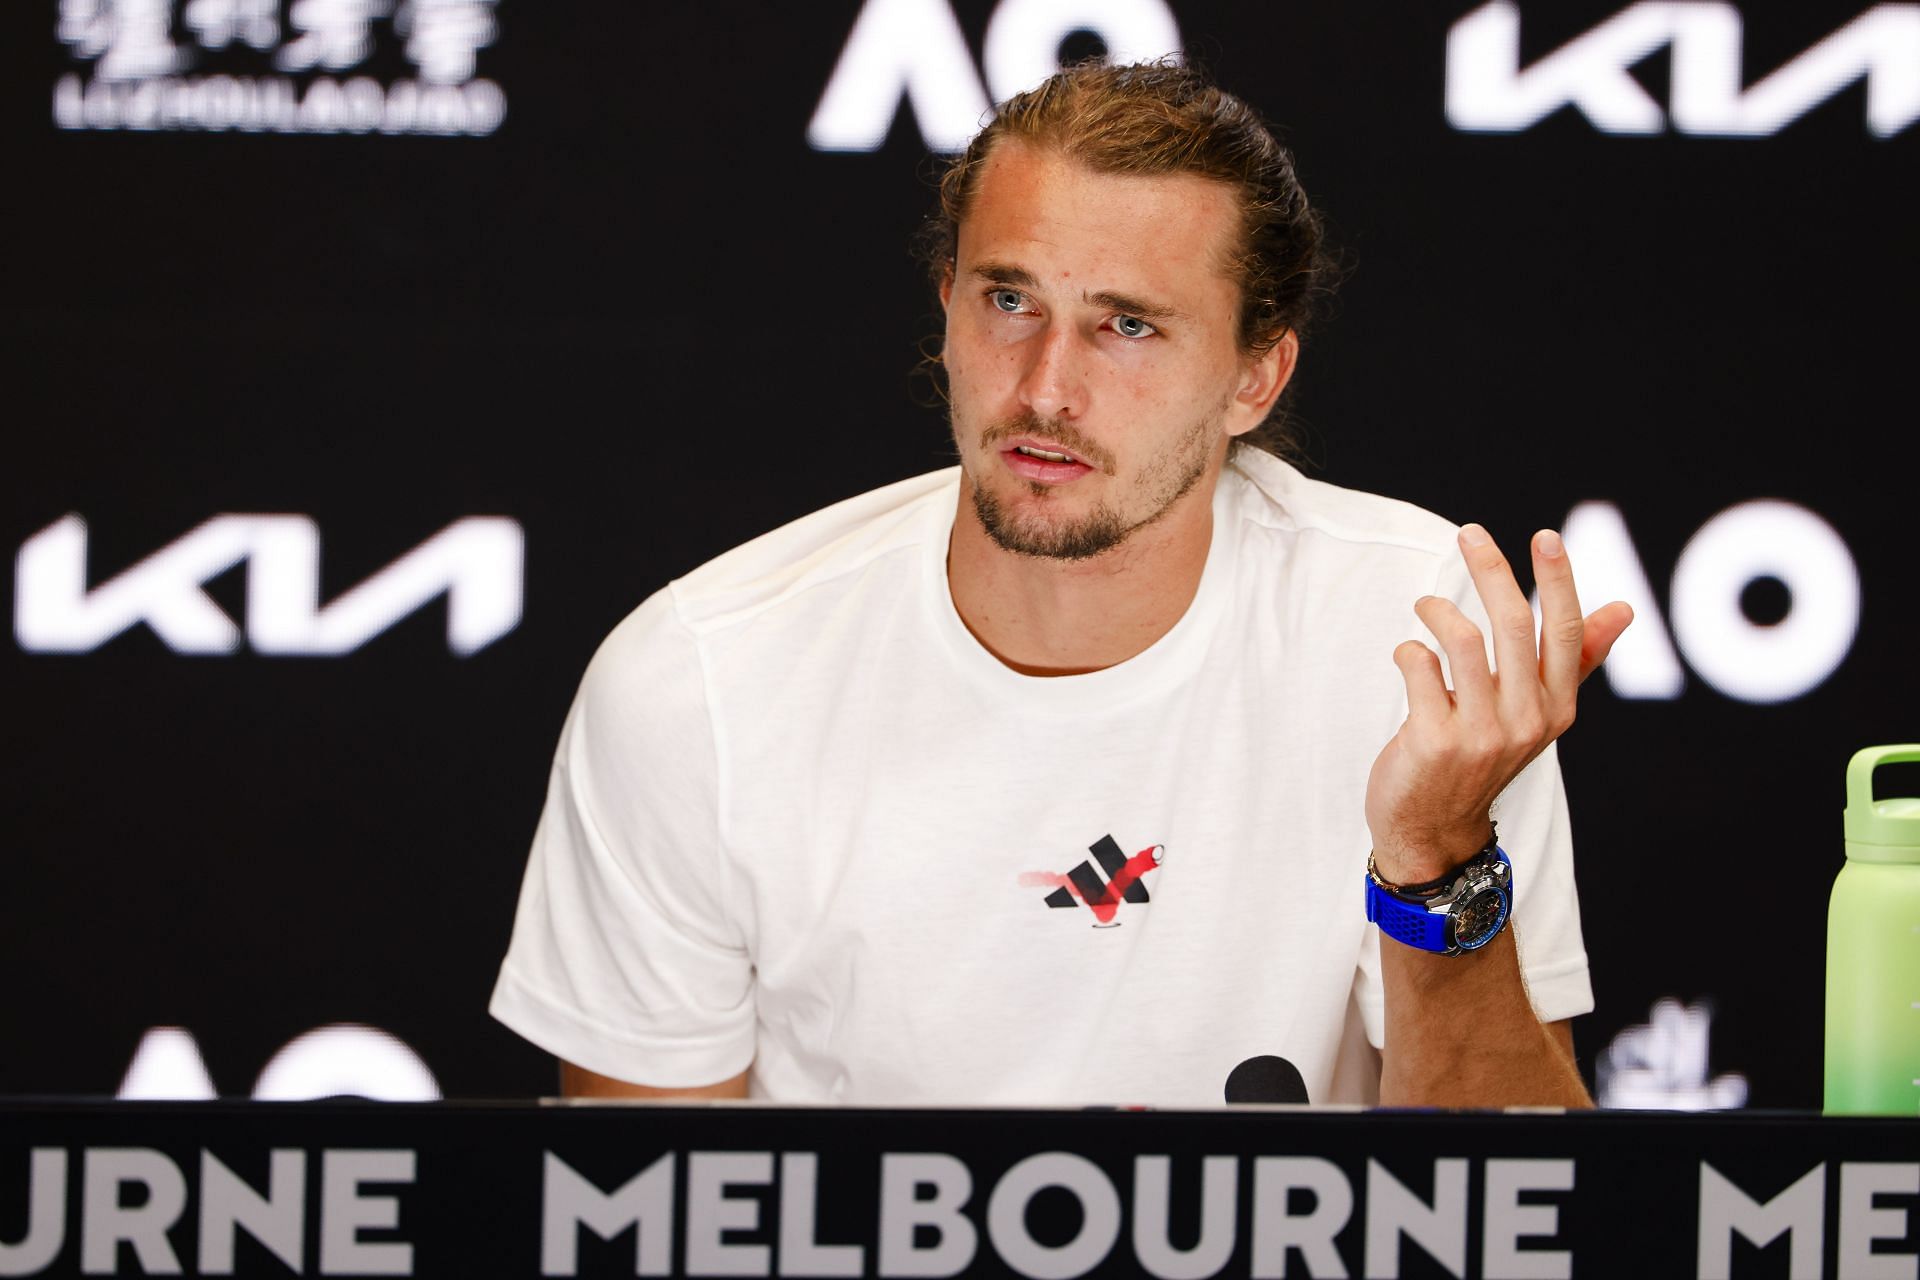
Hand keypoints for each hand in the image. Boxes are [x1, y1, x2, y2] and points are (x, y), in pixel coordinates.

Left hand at [1364, 524, 1632, 883]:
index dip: (1557, 581)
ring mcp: (1480, 733)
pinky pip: (1419, 665)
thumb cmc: (1481, 758)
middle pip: (1511, 623)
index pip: (1564, 633)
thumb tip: (1623, 609)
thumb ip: (1573, 661)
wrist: (1433, 830)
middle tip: (1470, 534)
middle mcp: (1526, 721)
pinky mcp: (1434, 741)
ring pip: (1462, 638)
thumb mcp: (1536, 715)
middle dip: (1493, 569)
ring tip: (1425, 606)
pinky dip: (1408, 650)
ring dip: (1437, 609)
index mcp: (1556, 708)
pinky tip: (1408, 656)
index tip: (1545, 536)